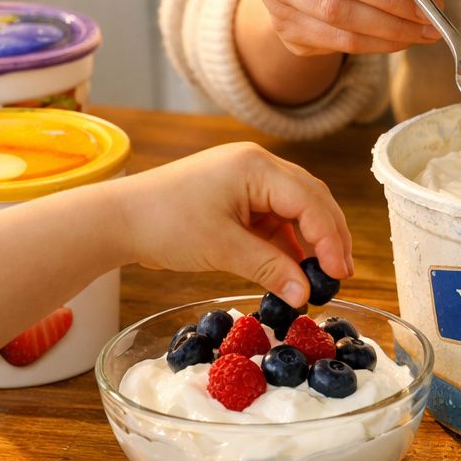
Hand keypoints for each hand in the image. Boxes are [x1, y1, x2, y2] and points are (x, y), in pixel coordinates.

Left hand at [109, 142, 353, 308]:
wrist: (119, 219)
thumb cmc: (165, 224)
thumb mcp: (223, 249)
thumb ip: (270, 269)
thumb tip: (304, 295)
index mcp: (256, 167)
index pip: (310, 200)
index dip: (330, 237)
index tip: (339, 272)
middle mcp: (257, 165)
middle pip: (311, 198)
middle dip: (329, 236)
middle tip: (341, 274)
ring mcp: (246, 179)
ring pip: (295, 208)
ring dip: (310, 240)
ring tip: (322, 274)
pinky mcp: (236, 196)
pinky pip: (274, 217)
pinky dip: (287, 242)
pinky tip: (294, 267)